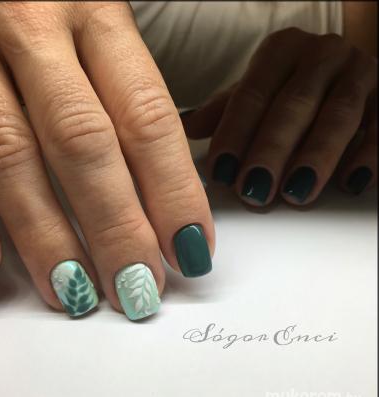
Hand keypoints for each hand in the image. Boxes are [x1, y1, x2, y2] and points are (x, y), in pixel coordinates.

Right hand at [0, 2, 213, 319]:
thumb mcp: (100, 17)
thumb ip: (124, 91)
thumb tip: (158, 185)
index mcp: (96, 10)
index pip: (147, 118)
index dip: (173, 192)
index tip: (189, 250)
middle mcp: (31, 26)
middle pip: (83, 145)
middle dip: (115, 228)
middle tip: (137, 288)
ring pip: (8, 153)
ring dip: (43, 234)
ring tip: (74, 291)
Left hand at [182, 27, 376, 205]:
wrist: (343, 68)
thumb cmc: (291, 85)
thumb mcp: (257, 91)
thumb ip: (225, 110)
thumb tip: (187, 127)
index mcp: (282, 51)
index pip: (251, 94)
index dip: (234, 134)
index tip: (220, 170)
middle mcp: (322, 55)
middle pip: (294, 106)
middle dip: (272, 151)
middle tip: (254, 189)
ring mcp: (359, 73)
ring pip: (338, 117)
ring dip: (315, 159)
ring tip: (295, 193)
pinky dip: (367, 156)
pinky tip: (348, 183)